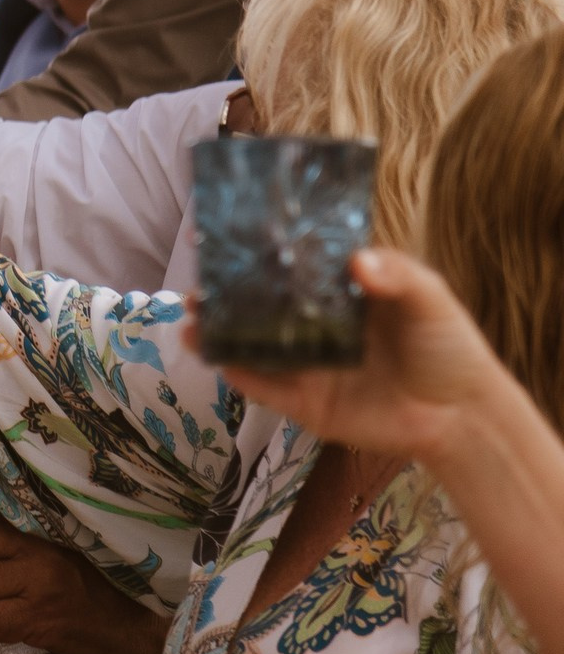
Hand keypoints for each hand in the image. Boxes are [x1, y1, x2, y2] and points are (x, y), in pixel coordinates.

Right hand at [208, 248, 509, 466]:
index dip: (261, 253)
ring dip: (219, 333)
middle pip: (261, 307)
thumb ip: (398, 275)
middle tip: (196, 281)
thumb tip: (356, 261)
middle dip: (224, 295)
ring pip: (253, 347)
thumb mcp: (431, 299)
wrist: (464, 418)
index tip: (227, 236)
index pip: (293, 269)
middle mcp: (316, 328)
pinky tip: (215, 357)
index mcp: (340, 296)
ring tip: (189, 319)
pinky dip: (238, 375)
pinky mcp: (306, 404)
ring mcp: (308, 366)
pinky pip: (264, 389)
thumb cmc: (450, 348)